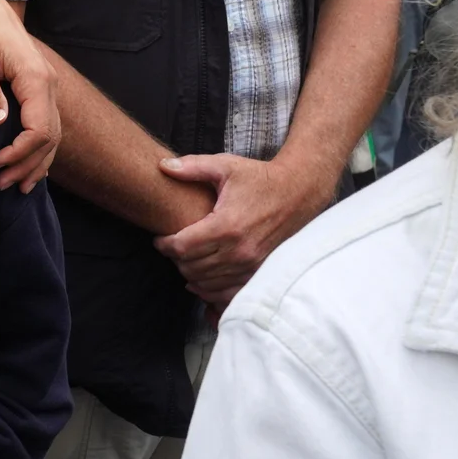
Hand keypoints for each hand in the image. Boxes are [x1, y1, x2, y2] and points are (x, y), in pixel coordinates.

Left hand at [0, 0, 60, 191]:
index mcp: (36, 77)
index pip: (40, 128)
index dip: (20, 153)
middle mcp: (48, 83)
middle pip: (49, 136)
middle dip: (28, 165)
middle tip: (1, 184)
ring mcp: (45, 86)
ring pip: (52, 134)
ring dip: (36, 162)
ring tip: (15, 185)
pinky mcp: (36, 88)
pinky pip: (45, 124)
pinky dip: (38, 149)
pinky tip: (26, 166)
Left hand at [154, 152, 337, 303]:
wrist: (298, 192)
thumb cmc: (259, 178)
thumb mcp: (225, 166)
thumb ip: (191, 166)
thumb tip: (161, 165)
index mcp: (227, 225)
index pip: (182, 247)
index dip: (164, 245)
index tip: (158, 239)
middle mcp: (239, 250)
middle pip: (191, 267)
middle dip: (175, 259)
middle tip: (170, 247)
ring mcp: (251, 264)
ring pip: (207, 283)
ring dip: (190, 273)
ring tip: (185, 258)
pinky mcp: (260, 271)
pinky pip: (228, 293)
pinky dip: (210, 290)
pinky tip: (201, 279)